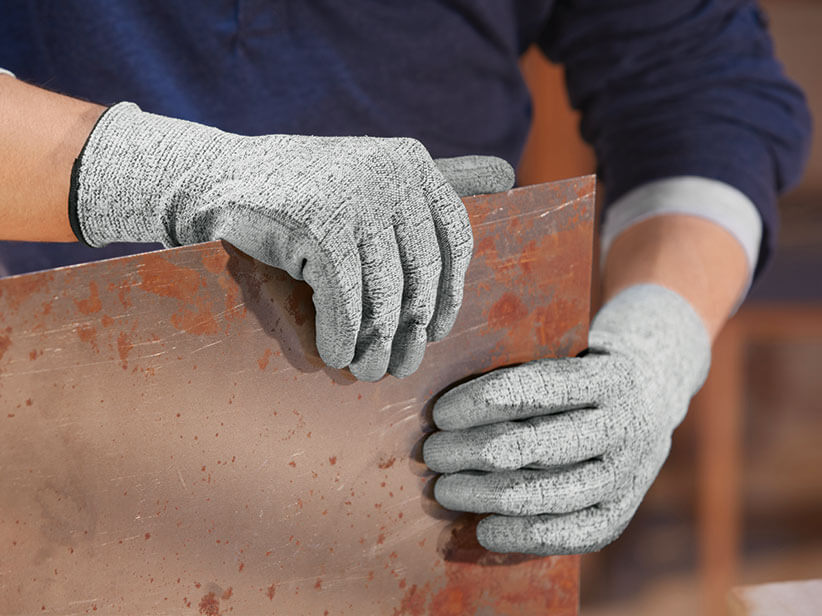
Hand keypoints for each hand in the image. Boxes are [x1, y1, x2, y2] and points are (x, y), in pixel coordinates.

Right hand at [71, 102, 514, 380]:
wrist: (212, 183)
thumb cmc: (297, 195)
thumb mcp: (367, 179)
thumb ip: (428, 183)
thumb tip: (507, 178)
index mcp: (412, 163)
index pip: (453, 240)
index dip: (447, 294)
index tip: (431, 330)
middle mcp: (390, 173)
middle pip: (421, 275)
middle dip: (409, 331)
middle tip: (395, 367)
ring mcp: (353, 197)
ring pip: (384, 295)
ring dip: (375, 343)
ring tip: (366, 370)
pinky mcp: (318, 226)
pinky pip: (346, 301)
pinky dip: (342, 335)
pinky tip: (333, 352)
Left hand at [423, 284, 710, 553]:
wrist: (653, 396)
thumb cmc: (583, 375)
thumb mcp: (567, 356)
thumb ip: (523, 376)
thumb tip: (448, 411)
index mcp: (606, 377)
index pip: (534, 388)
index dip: (480, 402)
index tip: (440, 414)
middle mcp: (623, 425)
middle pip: (535, 445)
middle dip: (472, 452)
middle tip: (432, 454)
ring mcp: (628, 473)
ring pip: (548, 493)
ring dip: (486, 495)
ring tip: (445, 490)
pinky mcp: (622, 512)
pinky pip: (571, 535)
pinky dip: (523, 535)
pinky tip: (484, 528)